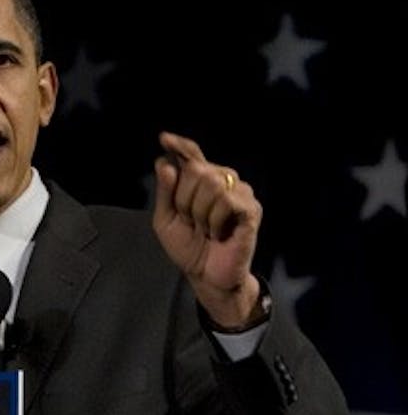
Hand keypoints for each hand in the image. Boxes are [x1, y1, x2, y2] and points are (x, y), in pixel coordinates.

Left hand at [152, 131, 262, 328]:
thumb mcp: (166, 220)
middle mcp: (223, 179)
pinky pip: (227, 200)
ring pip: (212, 183)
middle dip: (184, 200)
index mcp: (201, 181)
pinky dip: (216, 220)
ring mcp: (240, 192)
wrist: (206, 275)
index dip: (180, 145)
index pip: (192, 154)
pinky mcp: (251, 208)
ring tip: (205, 229)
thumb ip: (164, 192)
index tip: (164, 139)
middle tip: (191, 222)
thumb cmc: (188, 247)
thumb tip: (165, 162)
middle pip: (196, 169)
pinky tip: (218, 233)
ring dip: (199, 213)